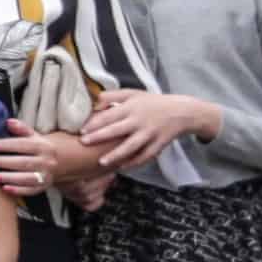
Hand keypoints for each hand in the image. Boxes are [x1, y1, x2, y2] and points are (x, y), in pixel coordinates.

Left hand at [0, 125, 97, 192]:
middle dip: (1, 162)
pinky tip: (5, 189)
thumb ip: (21, 128)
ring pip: (27, 178)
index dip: (4, 145)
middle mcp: (46, 161)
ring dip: (8, 177)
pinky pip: (31, 190)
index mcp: (42, 146)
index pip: (22, 145)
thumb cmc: (38, 146)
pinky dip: (19, 191)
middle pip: (22, 162)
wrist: (59, 161)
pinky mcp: (44, 187)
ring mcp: (46, 176)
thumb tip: (8, 122)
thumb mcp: (33, 135)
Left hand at [83, 89, 221, 168]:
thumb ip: (111, 96)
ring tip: (102, 162)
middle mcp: (139, 121)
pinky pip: (146, 156)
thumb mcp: (132, 93)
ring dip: (116, 155)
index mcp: (131, 107)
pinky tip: (122, 167)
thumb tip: (91, 101)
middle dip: (100, 137)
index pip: (109, 115)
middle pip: (117, 130)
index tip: (80, 130)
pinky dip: (135, 163)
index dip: (94, 123)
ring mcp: (150, 134)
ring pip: (131, 146)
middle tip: (84, 143)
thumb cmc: (151, 102)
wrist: (181, 112)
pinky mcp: (159, 144)